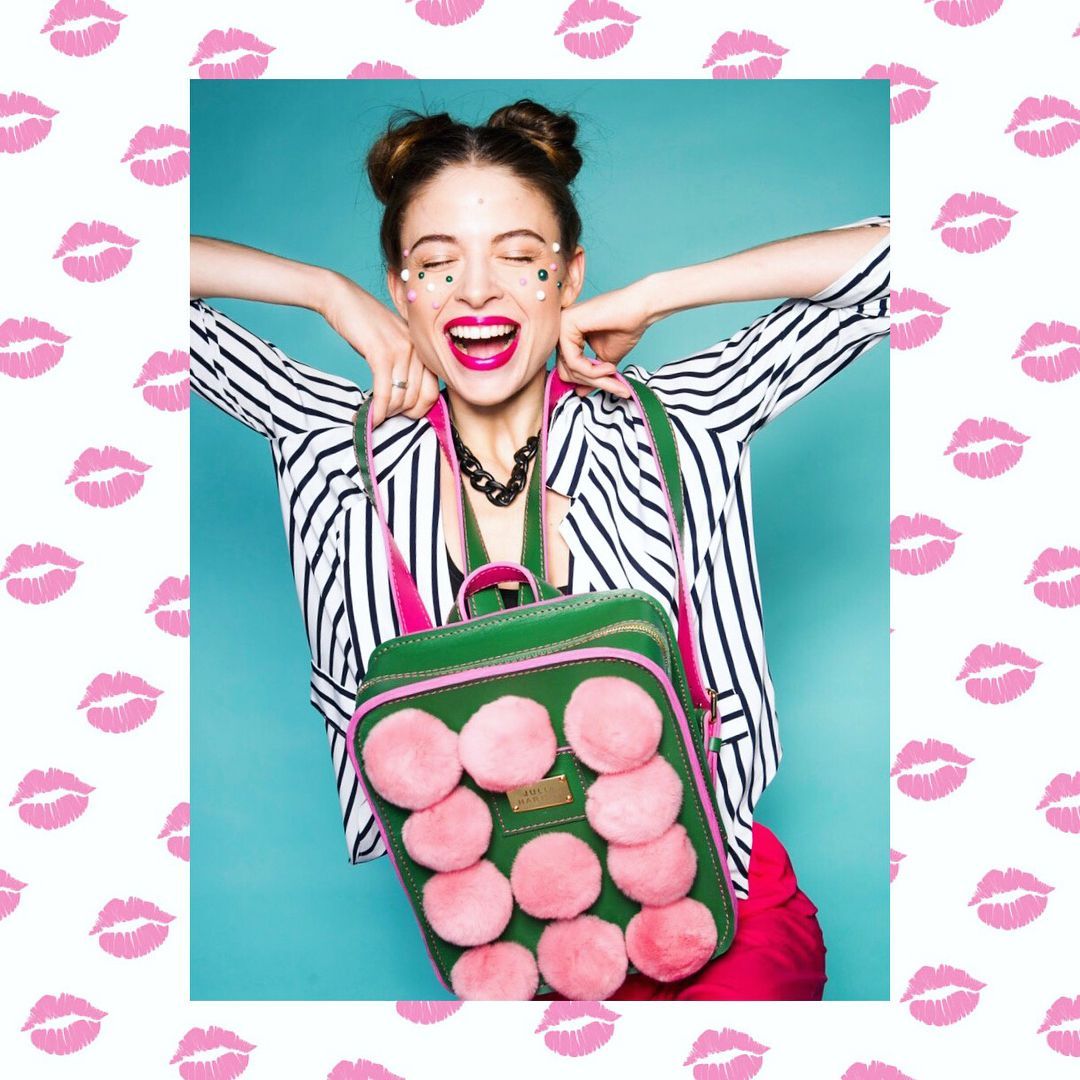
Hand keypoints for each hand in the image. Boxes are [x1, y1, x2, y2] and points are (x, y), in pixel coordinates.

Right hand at [320, 274, 440, 425]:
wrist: (342, 298)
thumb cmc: (365, 325)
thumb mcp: (393, 345)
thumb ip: (405, 367)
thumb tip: (407, 401)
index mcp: (424, 349)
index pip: (432, 393)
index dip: (417, 412)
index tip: (400, 417)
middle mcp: (418, 350)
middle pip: (418, 400)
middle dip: (399, 415)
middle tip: (383, 416)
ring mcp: (401, 350)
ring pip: (401, 399)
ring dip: (385, 413)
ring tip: (372, 414)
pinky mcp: (381, 352)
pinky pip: (384, 392)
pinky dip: (377, 410)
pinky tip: (369, 418)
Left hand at [556, 281, 655, 398]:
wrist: (640, 309)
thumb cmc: (626, 328)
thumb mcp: (605, 360)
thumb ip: (591, 374)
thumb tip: (579, 393)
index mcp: (568, 335)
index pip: (567, 368)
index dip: (587, 382)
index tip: (610, 385)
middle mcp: (561, 328)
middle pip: (565, 370)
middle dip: (590, 382)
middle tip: (613, 384)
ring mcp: (562, 325)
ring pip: (569, 368)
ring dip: (593, 378)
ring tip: (612, 373)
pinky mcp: (567, 324)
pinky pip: (573, 361)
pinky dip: (592, 371)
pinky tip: (609, 367)